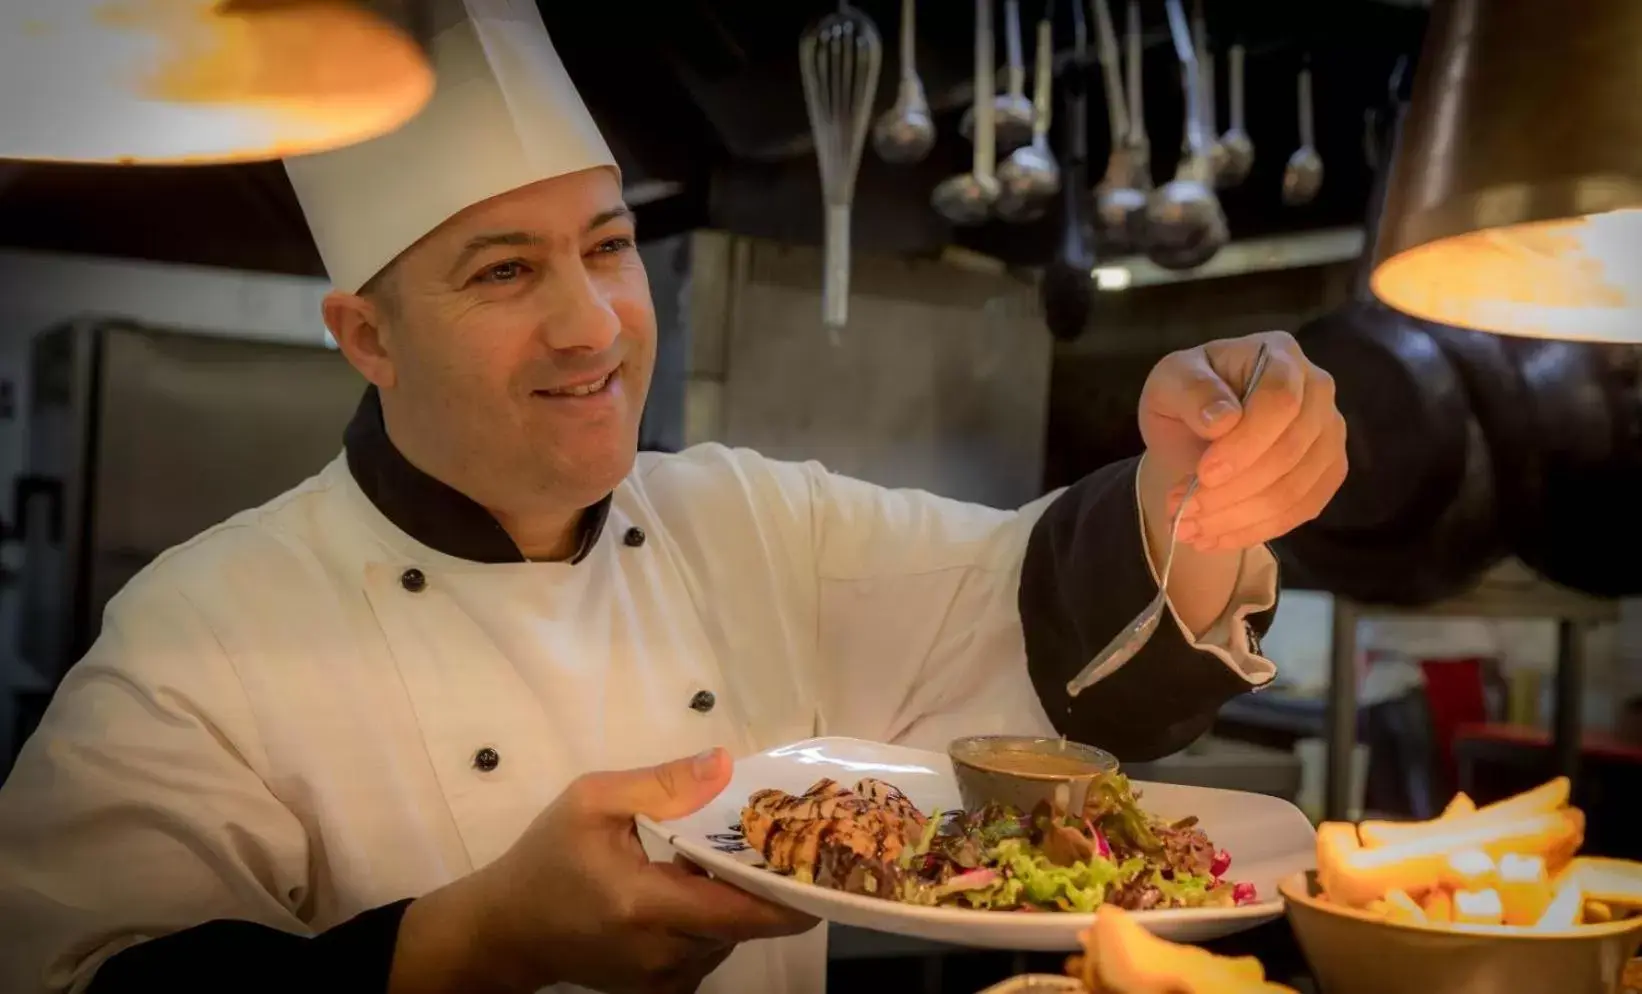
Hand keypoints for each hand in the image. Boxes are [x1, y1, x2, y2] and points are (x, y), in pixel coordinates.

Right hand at [391, 748, 817, 993]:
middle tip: (785, 839)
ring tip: (736, 857)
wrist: (508, 929)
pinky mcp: (661, 988)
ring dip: (738, 900)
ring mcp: (664, 980)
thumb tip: (726, 765)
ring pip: (730, 937)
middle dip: (768, 883)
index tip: (824, 862)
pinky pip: (709, 950)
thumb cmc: (547, 857)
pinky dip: (713, 919)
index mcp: (647, 906)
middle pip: (744, 922)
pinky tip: (696, 886)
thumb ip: (663, 784)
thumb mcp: (593, 800)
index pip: (743, 912)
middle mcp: (664, 954)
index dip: (793, 893)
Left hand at [1138, 330, 1346, 552]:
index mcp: (1280, 355)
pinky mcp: (1328, 472)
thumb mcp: (1170, 382)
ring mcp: (1329, 433)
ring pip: (1296, 489)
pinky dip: (1255, 531)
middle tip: (1182, 510)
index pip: (1280, 402)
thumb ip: (1192, 391)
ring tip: (1188, 528)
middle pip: (1291, 451)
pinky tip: (1214, 538)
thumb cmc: (1186, 397)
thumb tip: (1222, 419)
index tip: (1203, 474)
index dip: (1245, 444)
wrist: (1197, 428)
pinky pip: (1302, 510)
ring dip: (1238, 518)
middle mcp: (1317, 390)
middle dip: (1233, 491)